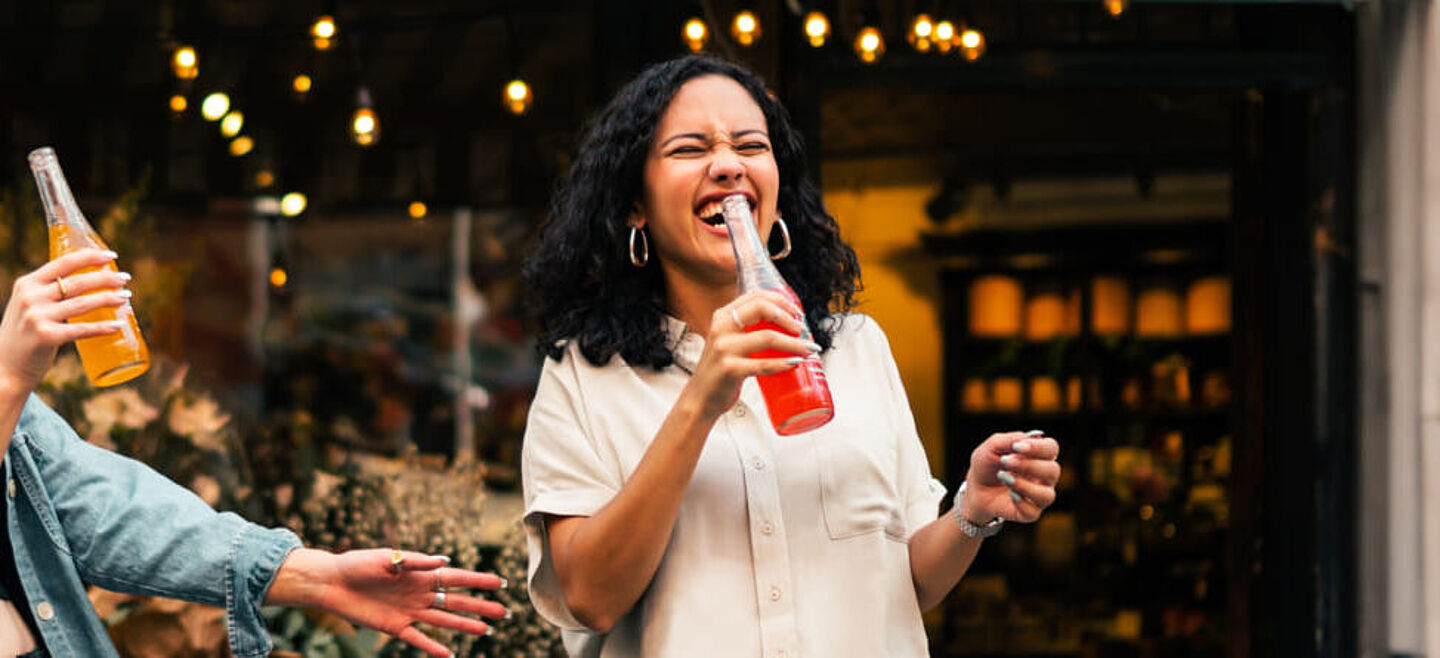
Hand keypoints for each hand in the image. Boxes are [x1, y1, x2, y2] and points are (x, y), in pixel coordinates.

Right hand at [0, 249, 128, 392]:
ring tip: (126, 297)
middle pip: (77, 282)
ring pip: (83, 303)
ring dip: (109, 298)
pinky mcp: (46, 337)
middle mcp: (30, 297)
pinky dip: (103, 327)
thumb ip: (48, 292)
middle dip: (106, 278)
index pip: (63, 262)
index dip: (90, 256)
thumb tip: (88, 281)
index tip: (111, 256)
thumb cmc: (24, 335)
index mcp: (27, 284)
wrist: (4, 367)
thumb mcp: (28, 305)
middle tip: (126, 279)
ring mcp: (37, 317)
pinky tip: (119, 325)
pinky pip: (82, 329)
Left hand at [267, 548, 507, 656]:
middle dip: (480, 606)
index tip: (499, 583)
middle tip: (504, 612)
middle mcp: (420, 593)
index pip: (456, 578)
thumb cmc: (358, 564)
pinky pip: (418, 639)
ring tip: (486, 631)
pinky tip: (449, 655)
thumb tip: (443, 562)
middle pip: (457, 601)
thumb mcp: (386, 557)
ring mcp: (410, 611)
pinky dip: (433, 647)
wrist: (332, 582)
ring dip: (464, 625)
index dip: (478, 581)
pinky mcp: (395, 626)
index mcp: (421, 573)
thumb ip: (414, 562)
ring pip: (444, 620)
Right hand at [681, 290, 815, 419]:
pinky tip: (794, 363)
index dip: (781, 301)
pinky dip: (783, 363)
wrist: (700, 398)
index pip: (756, 296)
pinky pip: (763, 364)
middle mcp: (722, 328)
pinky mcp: (730, 369)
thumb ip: (747, 330)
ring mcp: (724, 348)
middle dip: (788, 317)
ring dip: (794, 343)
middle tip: (801, 329)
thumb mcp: (728, 342)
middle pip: (762, 308)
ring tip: (808, 349)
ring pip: (768, 337)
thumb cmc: (720, 371)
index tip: (796, 313)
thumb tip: (785, 326)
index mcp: (723, 317)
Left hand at [963, 431, 1060, 523]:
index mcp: (1039, 456)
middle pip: (1053, 470)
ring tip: (1004, 478)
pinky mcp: (1030, 513)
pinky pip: (1033, 511)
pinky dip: (1020, 502)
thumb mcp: (991, 447)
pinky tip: (1009, 494)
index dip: (1039, 447)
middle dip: (1029, 465)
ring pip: (1047, 495)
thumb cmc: (987, 465)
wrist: (975, 489)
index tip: (1017, 447)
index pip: (1052, 448)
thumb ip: (1009, 440)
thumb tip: (1029, 439)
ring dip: (1025, 486)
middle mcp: (1044, 477)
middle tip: (1006, 461)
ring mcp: (1039, 496)